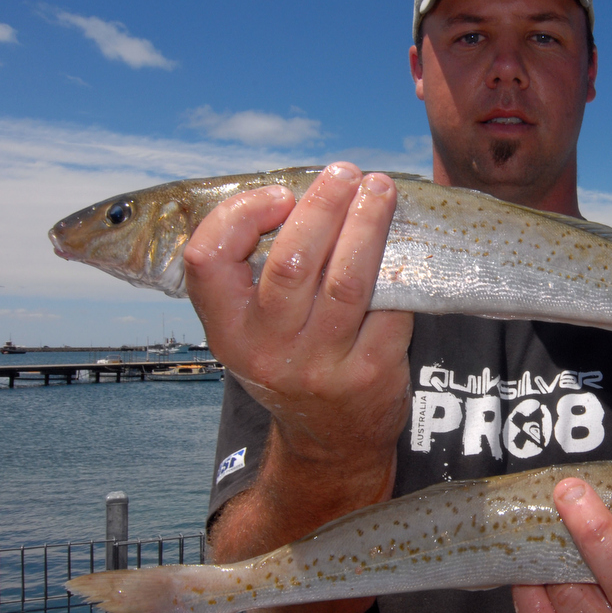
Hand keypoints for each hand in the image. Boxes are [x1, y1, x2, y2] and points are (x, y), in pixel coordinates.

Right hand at [184, 162, 413, 465]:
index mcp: (227, 329)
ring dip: (368, 224)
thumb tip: (307, 192)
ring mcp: (319, 365)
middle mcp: (266, 350)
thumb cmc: (293, 359)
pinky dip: (399, 271)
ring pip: (347, 280)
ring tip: (381, 190)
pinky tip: (404, 245)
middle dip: (323, 205)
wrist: (330, 438)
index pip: (208, 261)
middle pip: (292, 262)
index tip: (280, 195)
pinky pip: (389, 308)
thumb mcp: (255, 326)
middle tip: (346, 173)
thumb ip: (261, 270)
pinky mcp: (369, 373)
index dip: (240, 216)